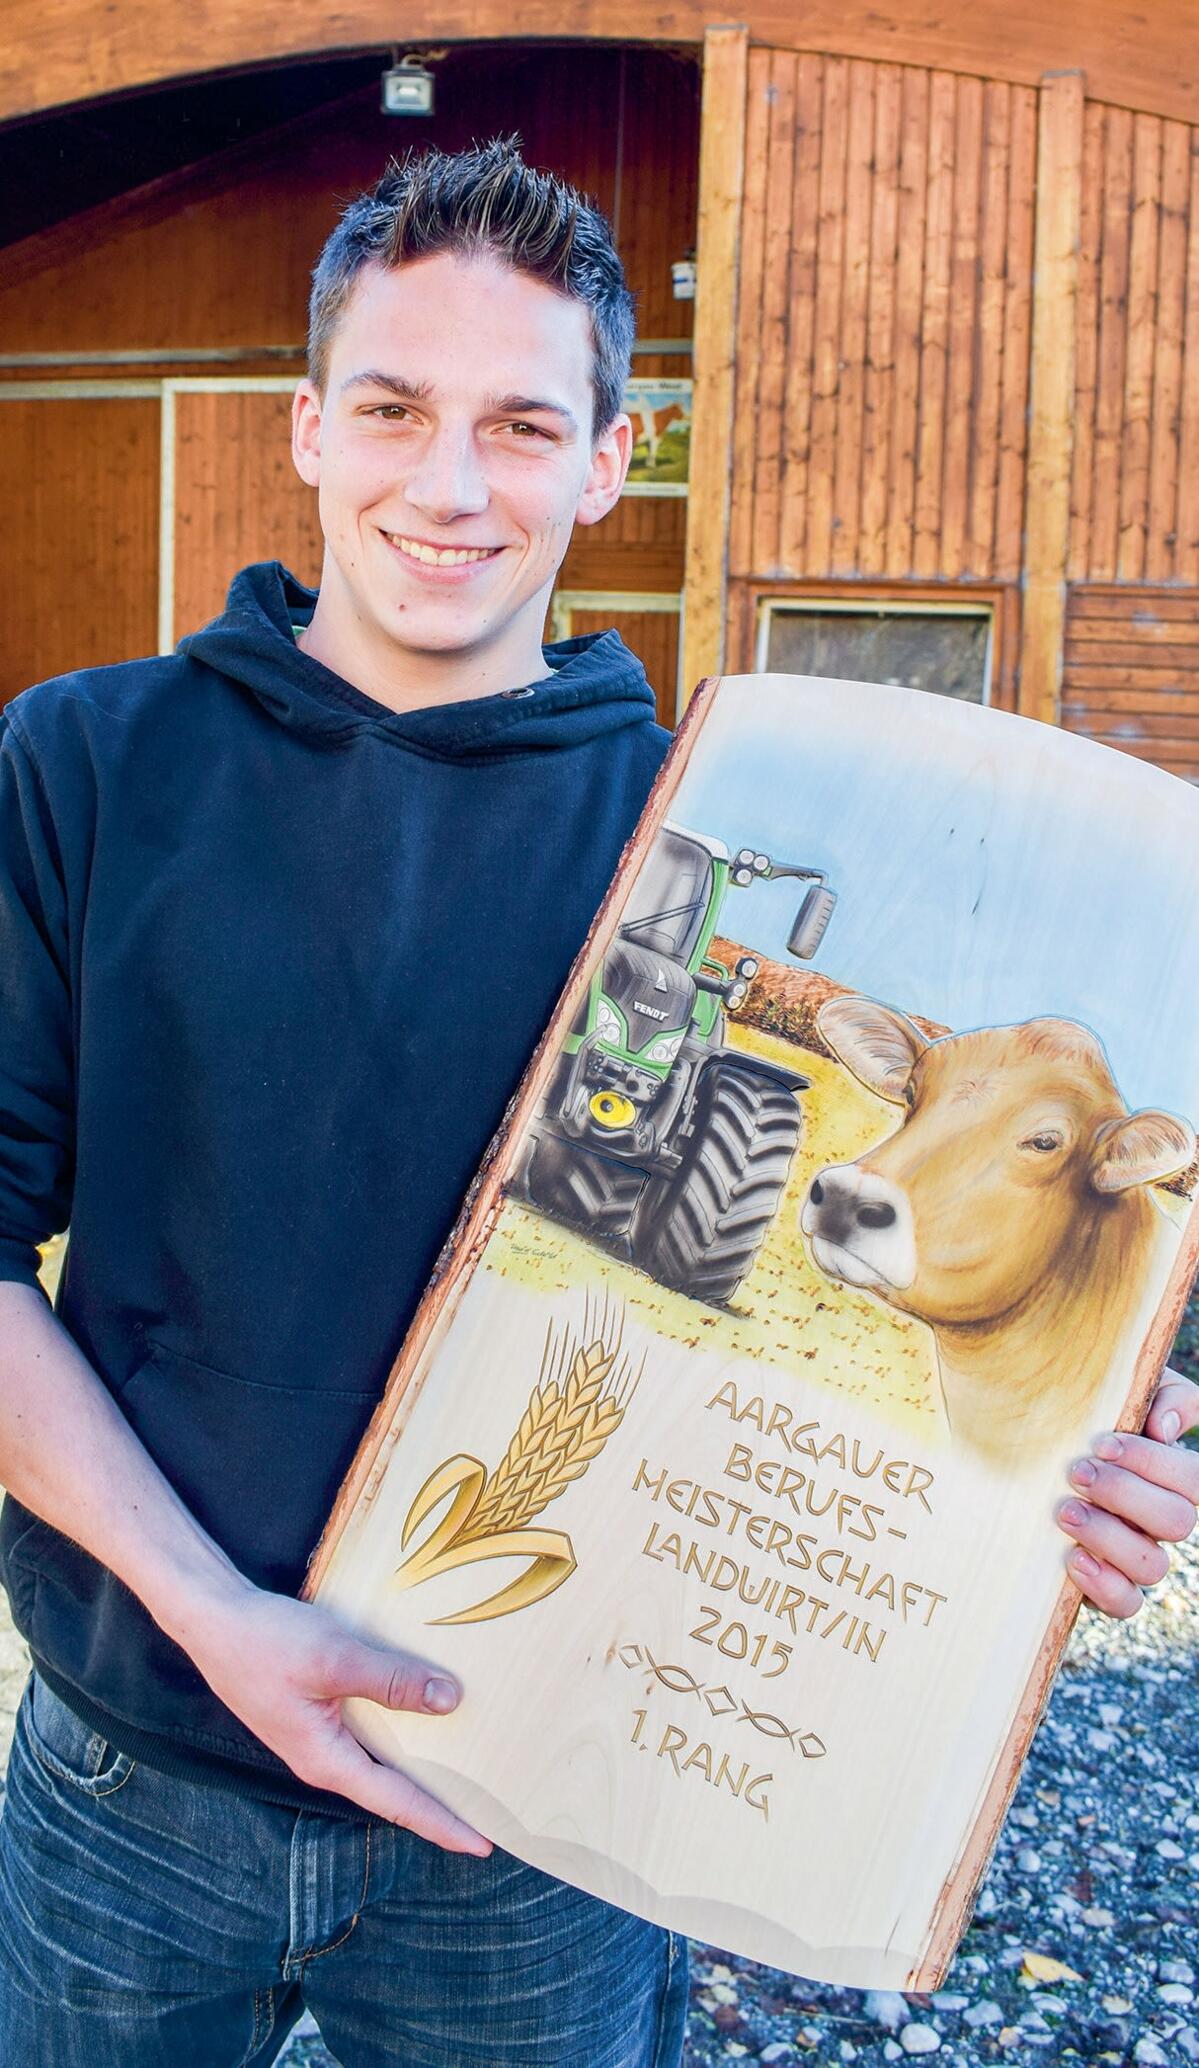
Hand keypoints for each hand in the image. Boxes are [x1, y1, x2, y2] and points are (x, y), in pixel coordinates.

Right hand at [184, 1581, 491, 1852]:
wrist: (212, 1618)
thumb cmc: (266, 1641)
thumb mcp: (335, 1659)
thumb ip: (391, 1681)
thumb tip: (450, 1701)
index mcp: (326, 1761)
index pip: (397, 1803)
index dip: (442, 1824)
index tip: (483, 1845)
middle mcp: (323, 1759)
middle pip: (391, 1792)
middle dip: (437, 1806)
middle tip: (487, 1818)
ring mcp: (316, 1737)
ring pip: (380, 1762)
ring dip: (421, 1770)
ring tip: (467, 1773)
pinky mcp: (314, 1712)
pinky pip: (368, 1735)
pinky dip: (400, 1736)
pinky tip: (423, 1718)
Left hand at [1055, 1367, 1198, 1616]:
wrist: (1027, 1448)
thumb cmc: (1084, 1414)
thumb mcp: (1120, 1390)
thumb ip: (1159, 1395)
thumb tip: (1163, 1426)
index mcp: (1171, 1475)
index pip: (1194, 1479)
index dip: (1153, 1463)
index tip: (1100, 1442)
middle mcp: (1159, 1519)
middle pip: (1177, 1522)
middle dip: (1124, 1494)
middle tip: (1075, 1472)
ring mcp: (1135, 1555)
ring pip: (1153, 1567)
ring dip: (1109, 1537)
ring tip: (1063, 1511)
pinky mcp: (1105, 1584)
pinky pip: (1126, 1605)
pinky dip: (1105, 1587)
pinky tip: (1071, 1558)